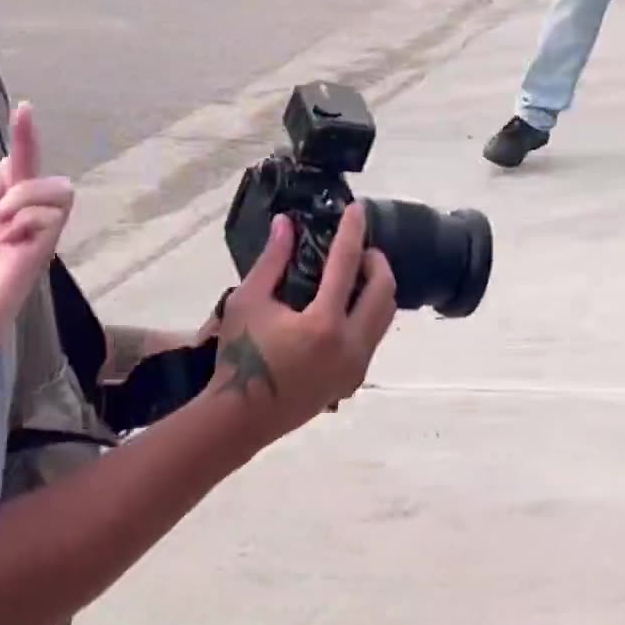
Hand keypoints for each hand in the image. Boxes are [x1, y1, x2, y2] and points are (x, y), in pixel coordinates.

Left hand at [0, 108, 73, 417]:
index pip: (13, 171)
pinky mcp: (41, 254)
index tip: (21, 109)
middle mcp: (16, 224)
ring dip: (23, 192)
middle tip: (14, 133)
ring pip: (56, 188)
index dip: (20, 142)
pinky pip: (53, 213)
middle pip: (37, 172)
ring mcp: (32, 239)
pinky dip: (28, 213)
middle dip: (27, 146)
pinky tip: (6, 235)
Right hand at [211, 203, 398, 438]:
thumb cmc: (240, 356)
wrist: (242, 416)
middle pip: (384, 290)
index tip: (358, 209)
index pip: (348, 265)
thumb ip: (272, 261)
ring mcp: (357, 366)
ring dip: (376, 289)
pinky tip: (346, 307)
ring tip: (354, 274)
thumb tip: (286, 223)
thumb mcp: (249, 302)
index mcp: (324, 324)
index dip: (353, 232)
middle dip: (376, 261)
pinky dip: (367, 314)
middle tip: (359, 248)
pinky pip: (373, 338)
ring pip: (385, 317)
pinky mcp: (353, 379)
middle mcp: (351, 345)